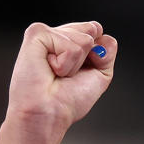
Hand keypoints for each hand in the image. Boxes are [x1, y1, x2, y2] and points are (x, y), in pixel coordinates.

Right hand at [0, 21, 117, 143]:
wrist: (49, 112)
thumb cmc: (68, 100)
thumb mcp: (99, 75)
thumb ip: (106, 52)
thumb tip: (100, 31)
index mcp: (70, 42)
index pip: (97, 30)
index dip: (98, 54)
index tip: (81, 72)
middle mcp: (58, 34)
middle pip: (94, 31)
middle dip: (88, 59)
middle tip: (67, 75)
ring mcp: (47, 32)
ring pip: (84, 39)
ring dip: (75, 64)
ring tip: (57, 73)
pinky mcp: (37, 33)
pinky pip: (69, 45)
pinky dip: (65, 63)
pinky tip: (50, 69)